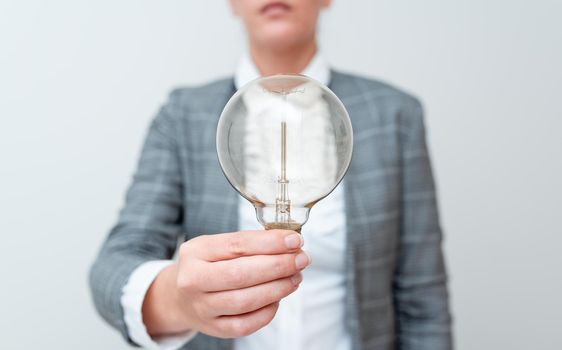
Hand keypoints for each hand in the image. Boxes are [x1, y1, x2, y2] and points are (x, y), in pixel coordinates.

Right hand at [142, 229, 309, 337]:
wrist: (180, 296)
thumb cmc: (207, 265)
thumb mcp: (218, 246)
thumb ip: (249, 243)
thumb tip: (289, 243)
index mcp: (195, 251)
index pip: (237, 245)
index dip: (270, 243)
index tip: (295, 240)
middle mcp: (193, 280)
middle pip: (241, 274)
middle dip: (279, 266)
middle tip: (301, 260)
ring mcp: (202, 307)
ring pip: (246, 301)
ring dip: (278, 288)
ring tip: (295, 277)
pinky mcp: (213, 328)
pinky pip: (246, 324)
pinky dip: (268, 311)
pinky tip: (278, 298)